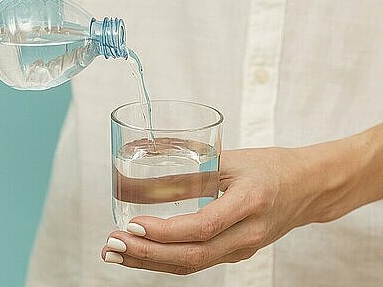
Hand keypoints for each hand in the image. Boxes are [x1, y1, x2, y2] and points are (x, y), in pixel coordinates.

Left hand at [101, 146, 327, 274]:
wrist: (308, 188)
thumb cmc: (271, 167)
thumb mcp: (234, 158)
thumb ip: (195, 161)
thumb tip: (147, 155)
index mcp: (249, 203)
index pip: (203, 227)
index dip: (165, 231)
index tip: (133, 225)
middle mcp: (247, 234)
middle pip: (193, 256)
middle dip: (147, 254)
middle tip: (112, 245)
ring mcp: (243, 249)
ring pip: (192, 264)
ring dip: (150, 262)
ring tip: (115, 254)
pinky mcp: (235, 252)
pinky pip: (198, 262)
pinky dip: (166, 260)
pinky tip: (141, 255)